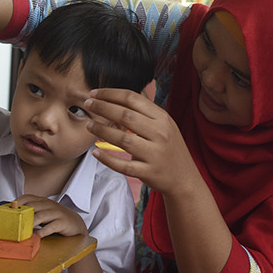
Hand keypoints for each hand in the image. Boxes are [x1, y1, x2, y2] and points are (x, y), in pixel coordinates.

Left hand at [14, 195, 87, 237]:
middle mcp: (49, 205)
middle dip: (21, 215)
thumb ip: (32, 212)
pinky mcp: (63, 222)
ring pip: (40, 216)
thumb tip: (13, 217)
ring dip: (29, 224)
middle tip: (11, 224)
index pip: (27, 197)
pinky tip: (36, 237)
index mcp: (43, 201)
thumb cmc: (56, 218)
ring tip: (21, 232)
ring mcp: (56, 213)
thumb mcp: (44, 212)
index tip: (8, 210)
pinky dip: (42, 232)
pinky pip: (51, 227)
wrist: (76, 224)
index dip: (17, 203)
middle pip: (31, 207)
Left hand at [82, 88, 200, 196]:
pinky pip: (123, 165)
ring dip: (102, 130)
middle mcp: (160, 134)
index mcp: (163, 118)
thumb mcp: (165, 126)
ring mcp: (155, 154)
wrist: (185, 179)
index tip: (95, 93)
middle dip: (102, 107)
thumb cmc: (169, 150)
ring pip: (122, 139)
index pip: (133, 99)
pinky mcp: (148, 172)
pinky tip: (96, 153)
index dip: (111, 93)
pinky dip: (107, 159)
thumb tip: (118, 98)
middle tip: (88, 104)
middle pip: (126, 115)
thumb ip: (145, 114)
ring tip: (89, 125)